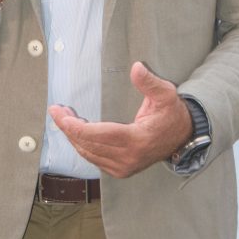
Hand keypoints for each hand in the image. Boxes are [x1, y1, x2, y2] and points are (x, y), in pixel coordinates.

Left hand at [48, 62, 193, 177]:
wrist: (182, 138)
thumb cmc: (171, 114)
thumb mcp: (165, 94)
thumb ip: (149, 82)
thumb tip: (136, 67)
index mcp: (137, 140)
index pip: (98, 136)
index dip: (75, 126)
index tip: (60, 114)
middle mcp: (128, 158)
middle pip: (88, 145)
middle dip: (68, 128)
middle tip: (56, 111)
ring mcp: (124, 167)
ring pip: (88, 154)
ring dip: (72, 137)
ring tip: (62, 117)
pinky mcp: (121, 170)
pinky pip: (94, 159)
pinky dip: (82, 145)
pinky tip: (75, 131)